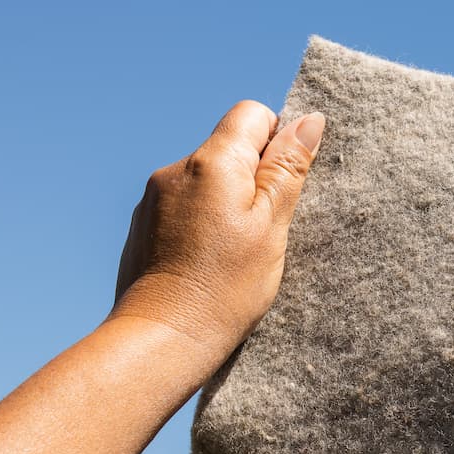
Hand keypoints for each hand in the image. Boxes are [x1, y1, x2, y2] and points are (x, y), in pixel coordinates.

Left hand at [112, 100, 324, 363]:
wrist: (163, 338)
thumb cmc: (226, 287)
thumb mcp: (272, 225)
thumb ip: (288, 168)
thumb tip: (309, 120)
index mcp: (212, 162)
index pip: (253, 115)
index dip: (279, 140)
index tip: (285, 186)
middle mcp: (176, 169)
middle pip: (228, 148)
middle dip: (253, 177)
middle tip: (265, 228)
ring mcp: (154, 197)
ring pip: (207, 180)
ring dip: (227, 202)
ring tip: (235, 251)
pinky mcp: (143, 225)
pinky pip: (184, 206)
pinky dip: (202, 223)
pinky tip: (209, 262)